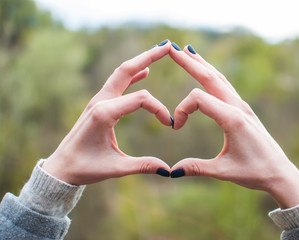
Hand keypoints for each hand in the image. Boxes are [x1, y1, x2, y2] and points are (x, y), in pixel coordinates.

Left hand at [42, 40, 172, 184]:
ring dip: (140, 61)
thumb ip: (142, 165)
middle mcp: (100, 101)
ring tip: (158, 51)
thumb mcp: (116, 167)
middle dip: (148, 56)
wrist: (61, 167)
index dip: (159, 110)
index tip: (169, 125)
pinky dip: (132, 75)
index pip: (141, 99)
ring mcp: (98, 100)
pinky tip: (144, 71)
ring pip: (121, 73)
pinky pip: (117, 83)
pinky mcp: (99, 104)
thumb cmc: (86, 167)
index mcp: (104, 113)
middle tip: (167, 46)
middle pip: (126, 70)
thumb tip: (169, 170)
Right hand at [169, 43, 298, 208]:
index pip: (199, 99)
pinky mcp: (243, 110)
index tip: (176, 127)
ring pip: (219, 79)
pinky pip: (225, 86)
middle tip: (172, 48)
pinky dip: (213, 75)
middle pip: (210, 77)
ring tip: (189, 51)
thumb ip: (197, 167)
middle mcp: (238, 107)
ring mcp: (242, 106)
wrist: (280, 173)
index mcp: (233, 118)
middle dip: (190, 62)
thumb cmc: (255, 172)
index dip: (182, 110)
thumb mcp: (224, 171)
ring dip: (202, 64)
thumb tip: (171, 171)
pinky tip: (208, 73)